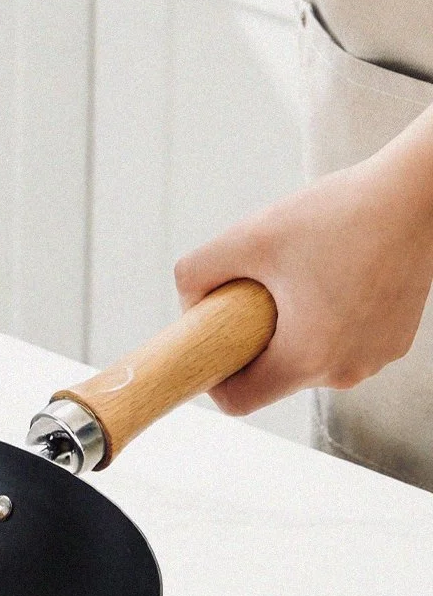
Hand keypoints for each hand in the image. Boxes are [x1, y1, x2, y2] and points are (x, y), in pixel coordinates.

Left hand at [174, 129, 432, 414]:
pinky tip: (332, 274)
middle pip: (273, 377)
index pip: (238, 400)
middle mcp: (347, 372)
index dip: (213, 374)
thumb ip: (196, 273)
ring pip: (310, 358)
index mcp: (308, 359)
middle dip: (254, 341)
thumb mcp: (250, 237)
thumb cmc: (339, 214)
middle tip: (256, 290)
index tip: (211, 339)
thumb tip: (186, 302)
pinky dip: (326, 318)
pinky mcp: (395, 339)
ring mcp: (376, 358)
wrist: (418, 195)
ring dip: (292, 328)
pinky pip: (343, 342)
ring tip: (301, 275)